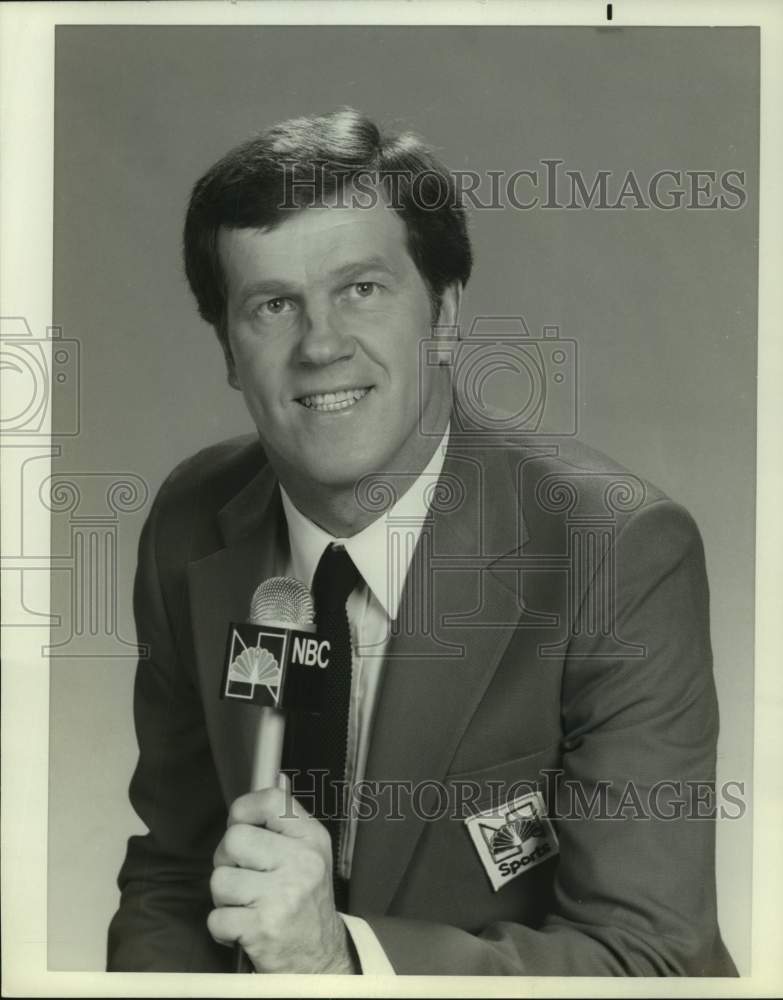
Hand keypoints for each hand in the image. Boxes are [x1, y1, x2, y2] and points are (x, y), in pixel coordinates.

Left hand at [208, 779, 356, 973]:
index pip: (270, 801)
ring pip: (219, 880)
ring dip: (224, 898)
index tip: (241, 826)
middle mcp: (301, 863)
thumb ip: (288, 819)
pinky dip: (222, 928)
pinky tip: (243, 928)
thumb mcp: (311, 854)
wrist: (321, 958)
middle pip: (233, 840)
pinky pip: (216, 917)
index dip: (243, 811)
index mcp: (311, 839)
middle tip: (242, 876)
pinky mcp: (263, 929)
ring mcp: (283, 896)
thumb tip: (275, 777)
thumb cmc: (308, 901)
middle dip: (228, 860)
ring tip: (245, 905)